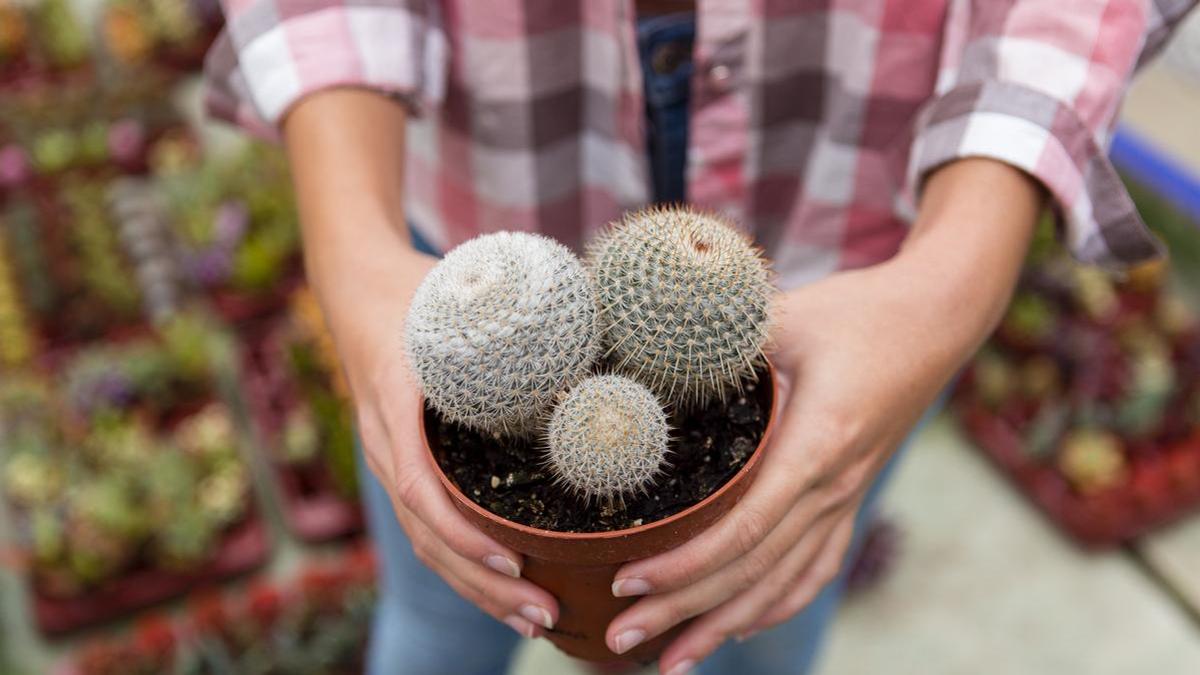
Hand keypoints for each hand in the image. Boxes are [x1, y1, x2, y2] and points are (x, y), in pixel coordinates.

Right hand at [282, 88, 560, 639]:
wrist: (357, 283)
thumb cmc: (417, 289)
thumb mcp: (456, 299)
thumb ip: (508, 325)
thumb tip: (593, 348)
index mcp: (395, 407)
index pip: (419, 489)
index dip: (465, 533)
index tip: (514, 560)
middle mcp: (385, 445)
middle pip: (429, 536)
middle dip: (487, 584)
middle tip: (547, 613)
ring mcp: (390, 460)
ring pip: (429, 543)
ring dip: (480, 588)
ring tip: (537, 618)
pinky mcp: (405, 463)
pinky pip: (431, 525)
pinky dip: (468, 562)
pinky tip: (509, 583)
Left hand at [605, 260, 988, 670]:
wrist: (939, 317)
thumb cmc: (859, 311)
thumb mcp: (787, 316)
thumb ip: (725, 341)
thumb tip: (648, 344)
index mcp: (815, 446)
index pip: (744, 529)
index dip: (685, 566)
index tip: (628, 581)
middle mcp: (833, 486)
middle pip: (753, 572)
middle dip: (684, 611)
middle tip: (620, 640)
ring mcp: (846, 497)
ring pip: (783, 583)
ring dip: (724, 625)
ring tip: (670, 660)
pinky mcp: (850, 495)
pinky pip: (814, 566)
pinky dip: (775, 603)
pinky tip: (740, 627)